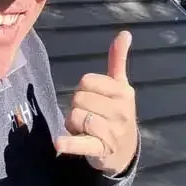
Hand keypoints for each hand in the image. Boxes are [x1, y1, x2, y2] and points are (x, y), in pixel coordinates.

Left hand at [55, 30, 137, 175]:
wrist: (125, 152)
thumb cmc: (118, 115)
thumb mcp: (120, 87)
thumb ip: (118, 61)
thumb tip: (124, 33)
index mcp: (124, 93)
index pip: (87, 81)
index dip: (83, 90)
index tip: (93, 100)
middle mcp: (121, 111)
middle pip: (79, 98)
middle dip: (77, 107)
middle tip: (89, 117)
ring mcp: (112, 132)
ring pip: (75, 117)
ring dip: (73, 124)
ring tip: (84, 130)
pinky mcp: (101, 150)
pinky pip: (81, 143)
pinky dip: (69, 143)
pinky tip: (60, 143)